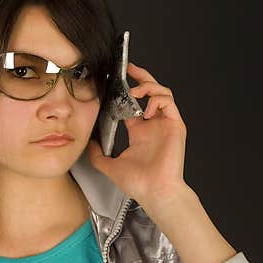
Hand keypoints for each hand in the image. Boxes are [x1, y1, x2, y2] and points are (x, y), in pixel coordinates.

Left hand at [85, 61, 188, 212]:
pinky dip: (157, 100)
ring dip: (149, 87)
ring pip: (162, 93)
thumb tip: (86, 144)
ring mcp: (165, 124)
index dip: (127, 89)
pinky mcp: (175, 126)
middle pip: (151, 92)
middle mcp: (154, 125)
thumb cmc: (139, 183)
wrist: (155, 192)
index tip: (116, 80)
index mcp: (140, 132)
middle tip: (129, 69)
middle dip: (141, 77)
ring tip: (136, 92)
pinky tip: (146, 110)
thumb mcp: (110, 166)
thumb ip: (97, 155)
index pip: (135, 103)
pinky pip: (169, 103)